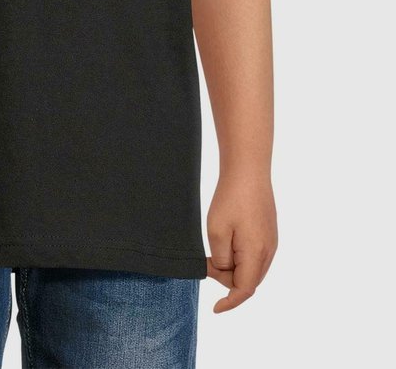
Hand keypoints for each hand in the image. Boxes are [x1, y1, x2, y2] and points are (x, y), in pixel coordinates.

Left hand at [205, 169, 277, 312]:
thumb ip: (221, 260)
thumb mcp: (216, 231)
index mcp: (257, 254)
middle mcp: (269, 251)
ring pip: (252, 268)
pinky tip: (227, 242)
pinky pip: (256, 255)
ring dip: (233, 267)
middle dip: (227, 279)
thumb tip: (225, 272)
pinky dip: (241, 257)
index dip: (230, 302)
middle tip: (206, 262)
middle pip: (248, 280)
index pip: (244, 289)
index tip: (215, 308)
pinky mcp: (269, 232)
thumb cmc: (231, 198)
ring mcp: (271, 241)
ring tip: (214, 249)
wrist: (248, 169)